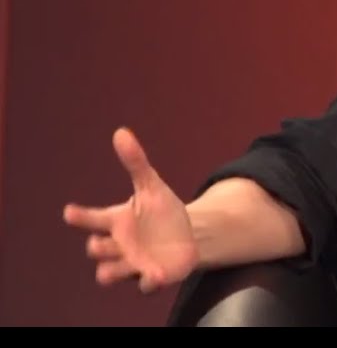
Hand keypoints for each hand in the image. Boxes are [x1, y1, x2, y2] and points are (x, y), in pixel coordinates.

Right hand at [63, 127, 198, 292]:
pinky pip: (144, 285)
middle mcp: (119, 245)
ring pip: (108, 274)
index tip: (70, 212)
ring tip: (120, 267)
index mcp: (116, 221)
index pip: (91, 218)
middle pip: (95, 249)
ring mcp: (132, 263)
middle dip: (97, 246)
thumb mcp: (152, 186)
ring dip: (113, 270)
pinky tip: (157, 275)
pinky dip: (149, 282)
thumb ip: (136, 163)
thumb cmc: (160, 212)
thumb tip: (121, 132)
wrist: (186, 237)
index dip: (80, 216)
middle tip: (105, 240)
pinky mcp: (152, 277)